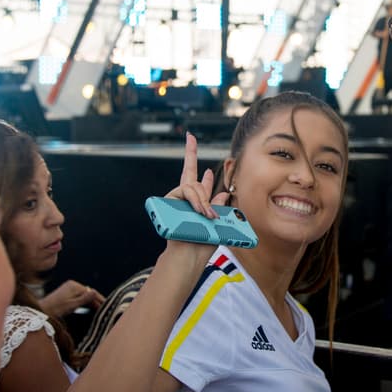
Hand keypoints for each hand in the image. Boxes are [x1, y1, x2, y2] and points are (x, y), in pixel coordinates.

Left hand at [42, 280, 105, 317]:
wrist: (43, 311)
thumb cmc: (56, 309)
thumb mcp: (72, 305)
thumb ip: (84, 299)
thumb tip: (94, 292)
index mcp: (74, 286)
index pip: (91, 291)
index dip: (100, 298)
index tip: (107, 304)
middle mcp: (72, 285)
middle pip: (88, 293)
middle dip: (96, 301)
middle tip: (105, 308)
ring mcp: (69, 289)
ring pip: (84, 295)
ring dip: (91, 302)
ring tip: (99, 309)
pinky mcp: (67, 293)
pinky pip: (79, 297)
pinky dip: (84, 302)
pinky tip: (89, 307)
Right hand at [161, 133, 229, 247]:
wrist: (190, 255)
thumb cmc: (203, 242)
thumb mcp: (218, 222)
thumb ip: (219, 205)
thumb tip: (224, 192)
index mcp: (196, 198)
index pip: (193, 173)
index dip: (191, 153)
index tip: (190, 136)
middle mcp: (183, 196)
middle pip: (192, 176)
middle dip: (203, 188)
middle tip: (209, 212)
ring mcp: (175, 198)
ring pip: (193, 187)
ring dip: (202, 201)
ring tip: (206, 216)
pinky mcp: (168, 201)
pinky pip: (186, 192)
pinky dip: (196, 201)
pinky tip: (200, 211)